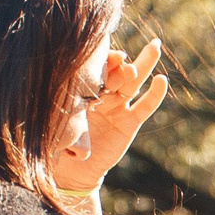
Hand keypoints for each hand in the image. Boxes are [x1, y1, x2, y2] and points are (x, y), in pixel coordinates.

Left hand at [49, 39, 168, 194]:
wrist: (73, 168)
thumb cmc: (59, 142)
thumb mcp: (56, 123)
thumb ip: (60, 111)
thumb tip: (52, 96)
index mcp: (82, 91)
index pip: (95, 71)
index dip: (100, 62)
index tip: (99, 53)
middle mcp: (102, 95)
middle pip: (116, 72)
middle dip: (122, 61)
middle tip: (124, 55)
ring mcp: (118, 107)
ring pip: (134, 83)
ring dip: (145, 64)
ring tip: (155, 46)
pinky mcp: (131, 122)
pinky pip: (145, 107)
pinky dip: (155, 94)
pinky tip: (162, 81)